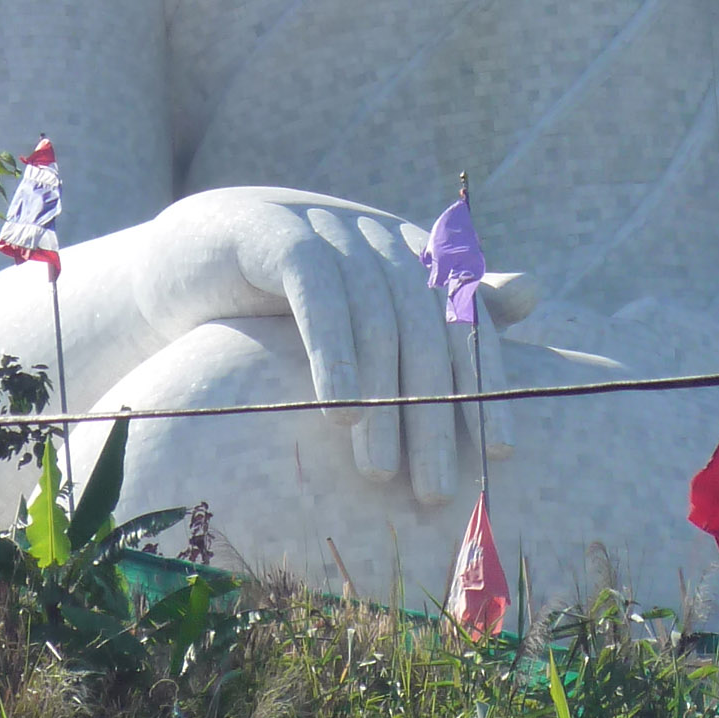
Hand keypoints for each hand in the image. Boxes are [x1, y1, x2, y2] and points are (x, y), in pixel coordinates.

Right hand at [104, 186, 524, 507]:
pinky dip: (334, 357)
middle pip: (427, 329)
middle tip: (435, 488)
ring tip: (384, 471)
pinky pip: (320, 298)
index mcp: (412, 252)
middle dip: (437, 414)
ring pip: (378, 320)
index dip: (488, 383)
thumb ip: (441, 304)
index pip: (467, 319)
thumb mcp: (364, 308)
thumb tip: (534, 290)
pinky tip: (338, 414)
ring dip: (385, 402)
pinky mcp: (278, 235)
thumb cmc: (284, 296)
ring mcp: (331, 228)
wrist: (184, 257)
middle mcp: (380, 236)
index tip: (500, 454)